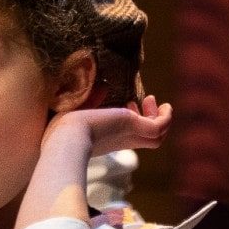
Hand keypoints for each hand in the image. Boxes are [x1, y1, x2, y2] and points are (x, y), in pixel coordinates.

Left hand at [45, 95, 172, 156]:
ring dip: (160, 118)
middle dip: (150, 119)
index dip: (134, 120)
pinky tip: (164, 105)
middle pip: (146, 138)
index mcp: (107, 139)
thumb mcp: (79, 110)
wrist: (63, 138)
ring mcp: (129, 134)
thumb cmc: (62, 128)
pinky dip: (166, 117)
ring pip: (157, 136)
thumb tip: (102, 88)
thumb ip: (92, 101)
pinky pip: (160, 126)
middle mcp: (120, 140)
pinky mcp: (133, 126)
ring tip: (151, 100)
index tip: (128, 103)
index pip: (129, 136)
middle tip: (145, 102)